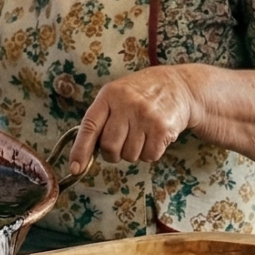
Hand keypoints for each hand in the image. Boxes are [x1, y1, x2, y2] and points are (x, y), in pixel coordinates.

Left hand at [66, 65, 199, 170]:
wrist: (178, 85)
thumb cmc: (141, 94)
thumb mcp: (117, 95)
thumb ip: (101, 119)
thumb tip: (84, 155)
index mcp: (109, 95)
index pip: (90, 126)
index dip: (80, 150)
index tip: (75, 168)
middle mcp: (126, 104)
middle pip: (110, 147)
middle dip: (113, 153)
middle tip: (122, 143)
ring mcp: (146, 116)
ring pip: (130, 155)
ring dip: (133, 152)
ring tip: (142, 134)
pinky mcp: (162, 128)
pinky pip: (149, 156)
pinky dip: (150, 153)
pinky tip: (154, 136)